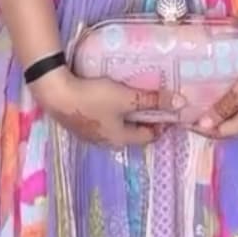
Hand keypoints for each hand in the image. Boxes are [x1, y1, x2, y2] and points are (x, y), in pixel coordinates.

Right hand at [33, 68, 180, 149]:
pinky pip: (102, 120)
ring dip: (126, 115)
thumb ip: (153, 100)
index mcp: (121, 139)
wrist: (56, 95)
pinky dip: (111, 112)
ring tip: (132, 97)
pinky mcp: (80, 124)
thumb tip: (181, 103)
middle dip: (143, 118)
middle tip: (152, 101)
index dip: (161, 123)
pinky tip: (108, 98)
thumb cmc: (93, 99)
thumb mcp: (127, 98)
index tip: (168, 109)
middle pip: (132, 132)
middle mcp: (107, 142)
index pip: (148, 136)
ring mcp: (91, 135)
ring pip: (116, 126)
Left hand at [191, 49, 237, 139]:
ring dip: (226, 118)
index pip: (218, 133)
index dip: (200, 127)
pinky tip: (235, 102)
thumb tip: (204, 125)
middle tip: (195, 114)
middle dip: (212, 125)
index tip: (184, 120)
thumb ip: (223, 108)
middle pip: (230, 130)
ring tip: (212, 107)